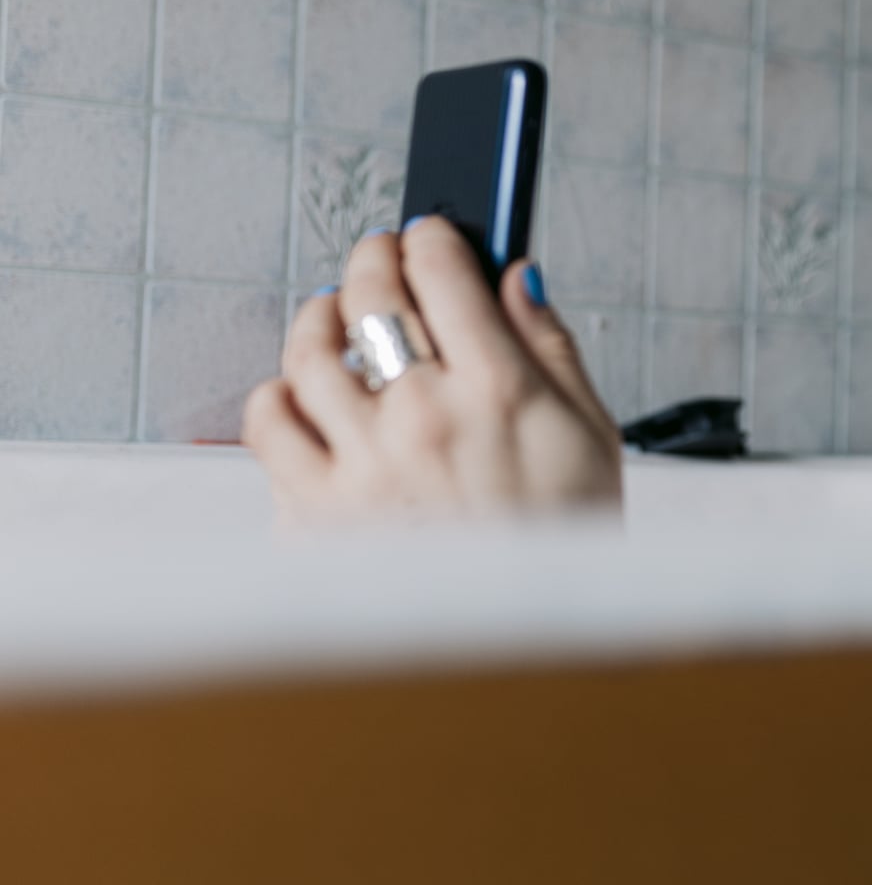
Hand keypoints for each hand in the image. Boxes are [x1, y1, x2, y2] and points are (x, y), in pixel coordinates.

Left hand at [243, 216, 623, 525]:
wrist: (525, 649)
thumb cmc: (563, 543)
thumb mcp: (591, 436)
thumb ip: (551, 347)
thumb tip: (517, 277)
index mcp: (499, 392)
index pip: (443, 273)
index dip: (430, 237)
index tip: (428, 235)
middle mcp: (422, 419)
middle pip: (367, 297)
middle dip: (372, 259)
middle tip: (379, 257)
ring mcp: (360, 466)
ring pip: (306, 354)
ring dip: (318, 318)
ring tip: (333, 317)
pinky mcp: (313, 512)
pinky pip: (267, 426)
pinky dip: (278, 397)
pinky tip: (306, 397)